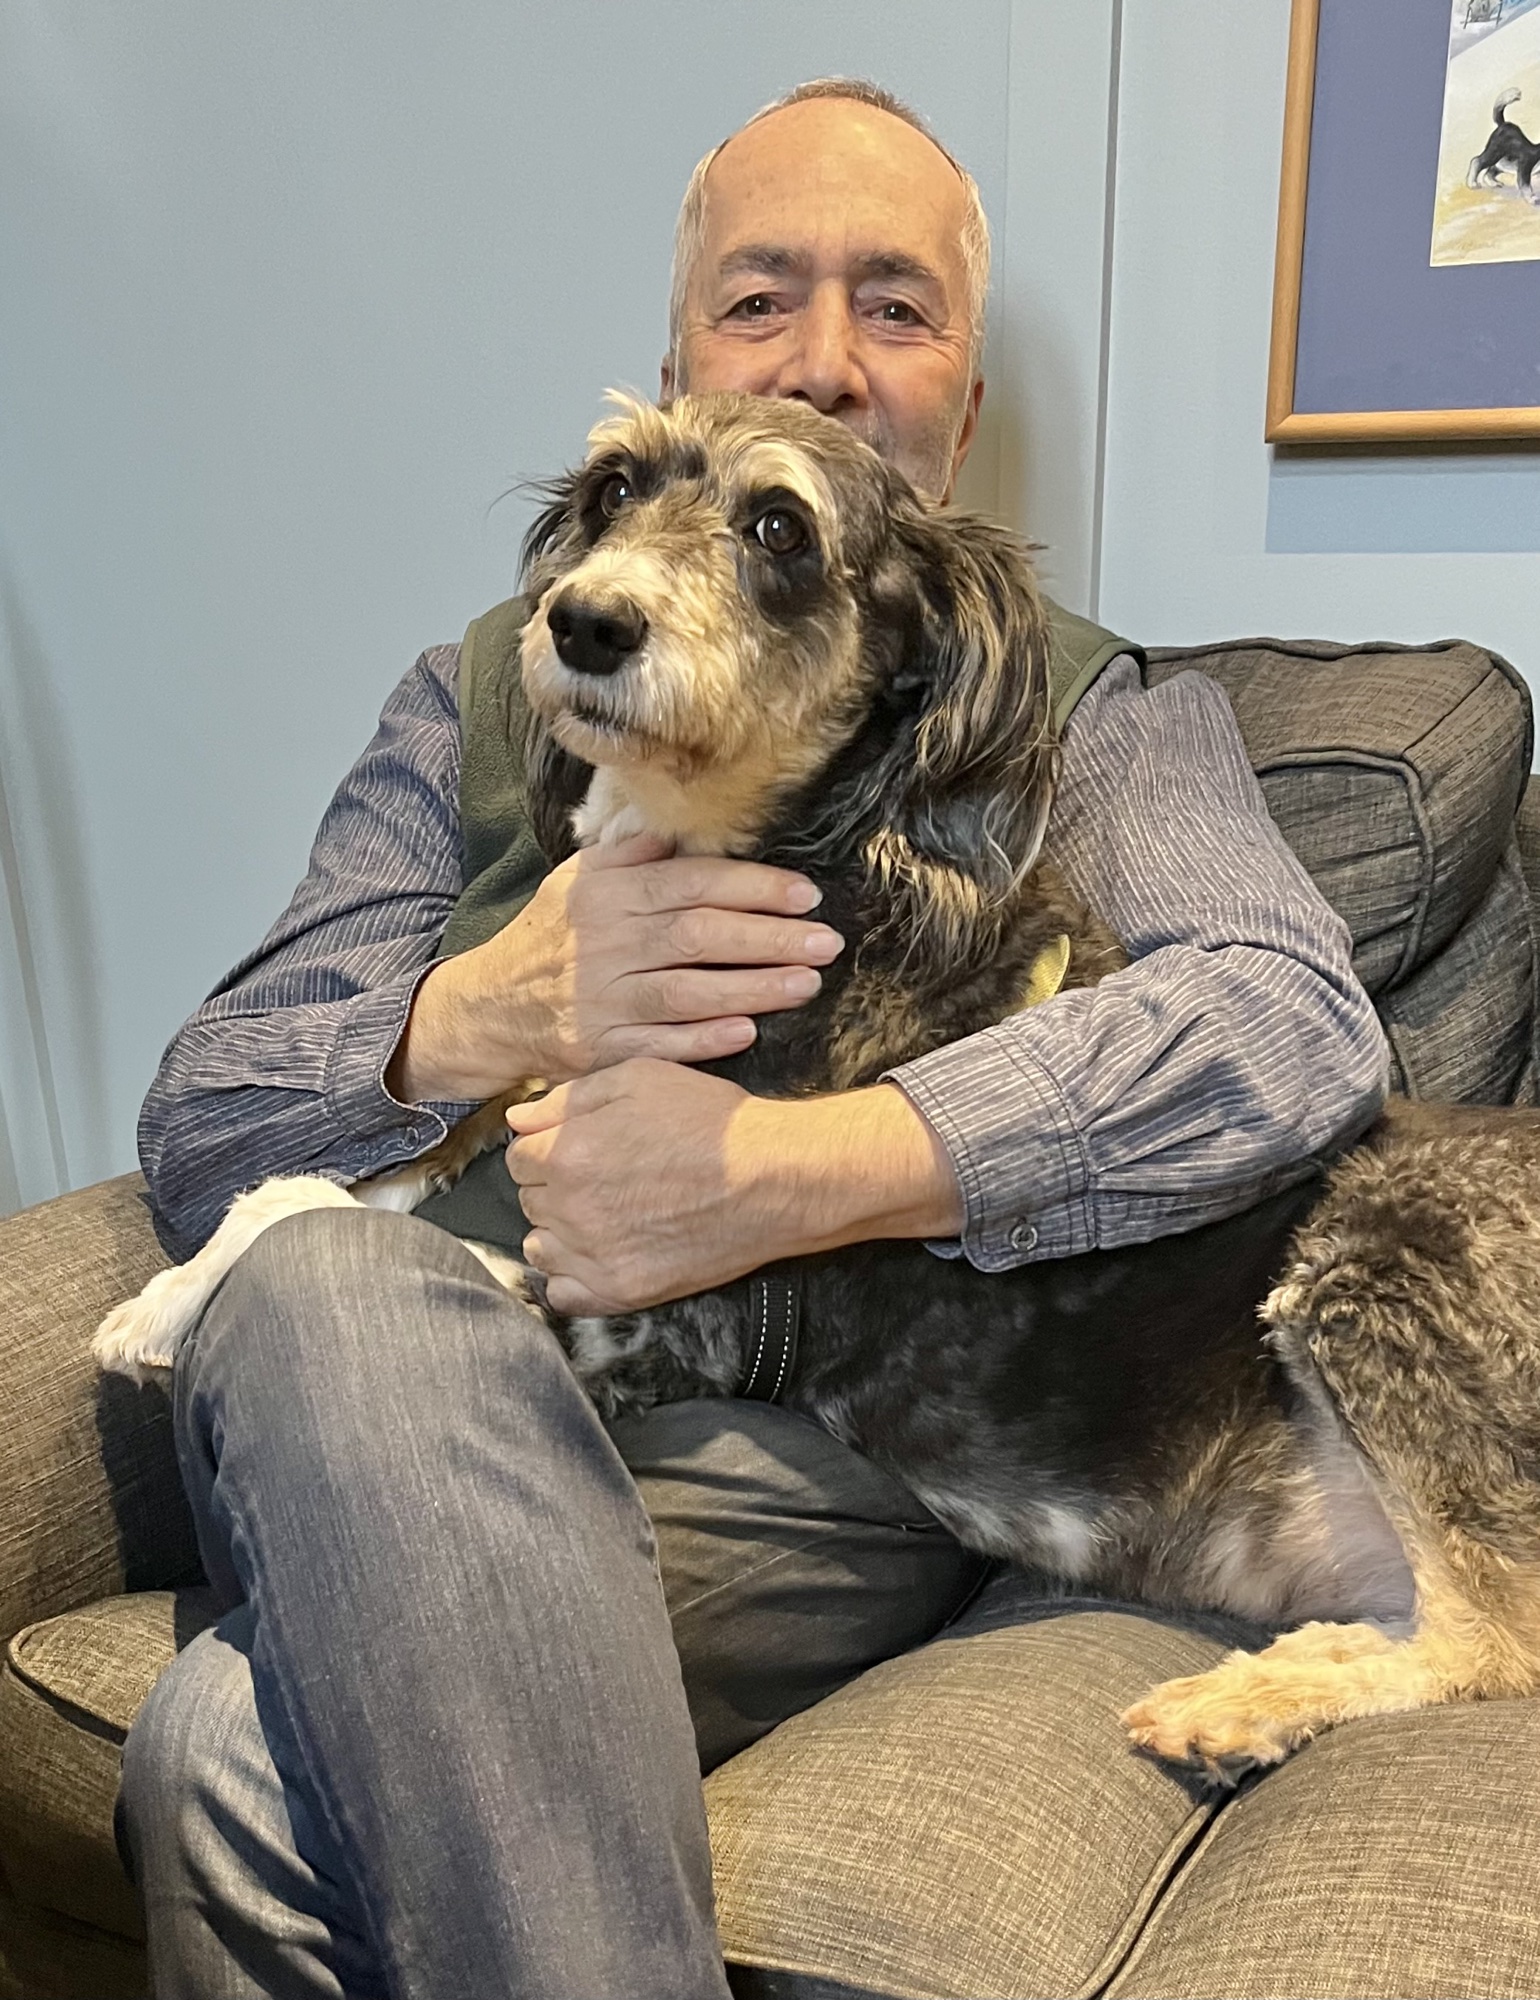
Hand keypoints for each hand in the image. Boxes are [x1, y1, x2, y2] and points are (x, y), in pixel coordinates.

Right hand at [387, 833, 843, 1102]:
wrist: (488, 1007)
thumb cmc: (549, 938)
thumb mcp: (578, 881)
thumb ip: (631, 854)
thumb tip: (681, 826)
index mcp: (608, 894)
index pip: (692, 883)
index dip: (753, 888)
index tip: (806, 894)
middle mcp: (606, 944)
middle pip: (699, 937)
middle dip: (769, 938)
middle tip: (826, 941)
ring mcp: (601, 1000)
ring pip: (687, 992)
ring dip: (753, 988)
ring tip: (806, 984)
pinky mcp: (598, 1048)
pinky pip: (659, 1045)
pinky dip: (704, 1039)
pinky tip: (748, 1031)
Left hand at [505, 1060, 963, 1313]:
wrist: (773, 1177)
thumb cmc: (711, 1121)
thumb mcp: (638, 1078)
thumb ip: (567, 1098)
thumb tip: (518, 1120)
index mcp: (566, 1153)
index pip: (518, 1157)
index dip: (548, 1147)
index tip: (581, 1147)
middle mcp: (571, 1209)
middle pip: (530, 1201)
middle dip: (556, 1186)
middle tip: (604, 1176)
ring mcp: (595, 1255)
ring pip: (542, 1248)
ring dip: (560, 1231)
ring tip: (604, 1216)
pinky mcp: (623, 1291)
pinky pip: (566, 1296)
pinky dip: (573, 1278)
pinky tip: (600, 1255)